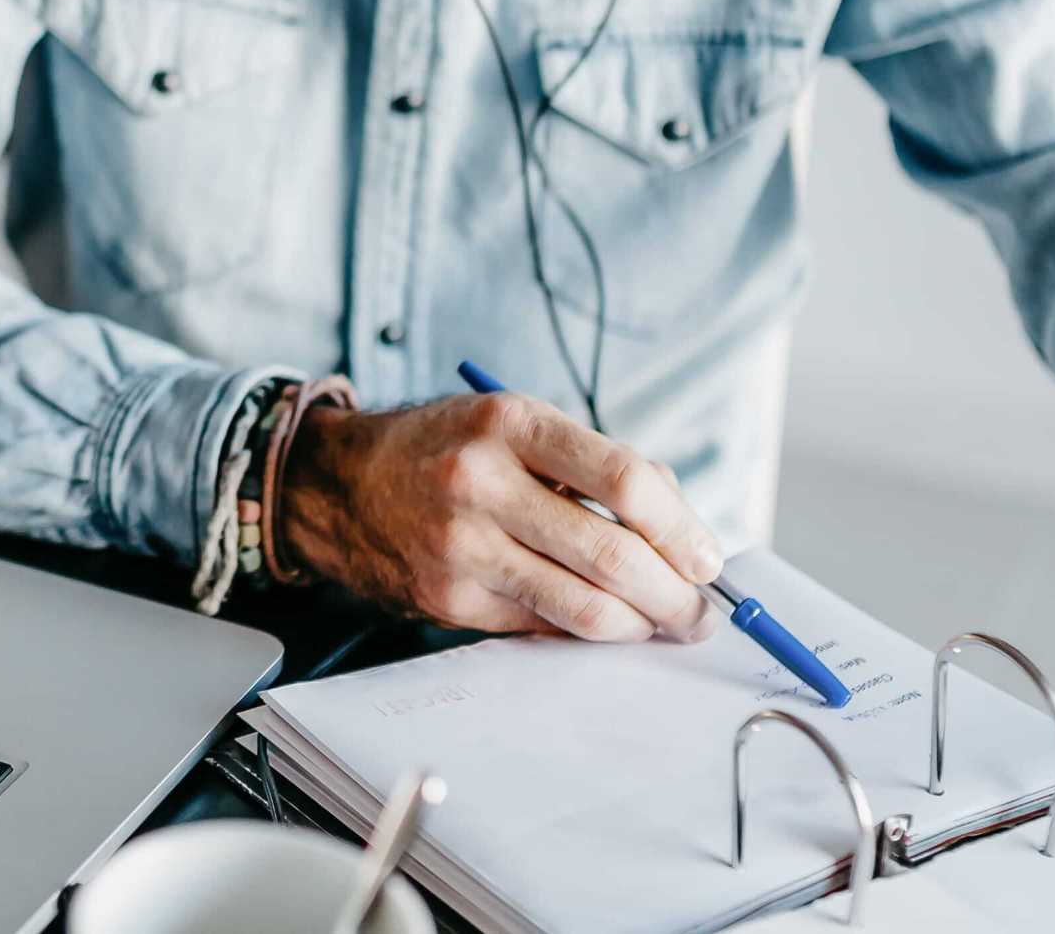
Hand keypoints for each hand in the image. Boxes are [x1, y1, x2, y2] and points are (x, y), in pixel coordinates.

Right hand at [275, 392, 723, 641]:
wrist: (345, 484)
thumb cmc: (455, 450)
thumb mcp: (522, 426)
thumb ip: (602, 468)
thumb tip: (683, 533)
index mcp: (512, 424)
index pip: (624, 480)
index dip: (680, 528)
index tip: (708, 559)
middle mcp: (482, 483)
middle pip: (610, 554)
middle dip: (673, 596)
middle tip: (701, 615)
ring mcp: (460, 547)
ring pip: (581, 608)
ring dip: (638, 626)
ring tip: (663, 626)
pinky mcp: (448, 599)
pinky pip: (540, 626)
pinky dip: (582, 631)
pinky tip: (601, 623)